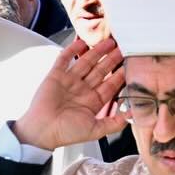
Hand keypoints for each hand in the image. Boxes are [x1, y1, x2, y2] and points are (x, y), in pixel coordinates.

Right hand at [14, 36, 128, 150]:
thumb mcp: (96, 130)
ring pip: (86, 62)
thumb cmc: (66, 133)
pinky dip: (71, 50)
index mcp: (93, 101)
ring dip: (96, 52)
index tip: (130, 65)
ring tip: (108, 42)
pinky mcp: (55, 76)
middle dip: (111, 59)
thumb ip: (115, 123)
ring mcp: (69, 82)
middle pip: (100, 70)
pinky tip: (81, 42)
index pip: (110, 85)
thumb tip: (132, 115)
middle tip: (122, 48)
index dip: (120, 75)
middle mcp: (82, 89)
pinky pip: (64, 60)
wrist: (42, 132)